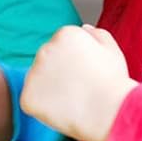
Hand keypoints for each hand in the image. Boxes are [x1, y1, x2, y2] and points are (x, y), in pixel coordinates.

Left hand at [19, 24, 135, 140]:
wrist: (108, 112)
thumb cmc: (113, 83)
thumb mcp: (112, 51)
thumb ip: (97, 35)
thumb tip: (84, 29)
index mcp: (64, 34)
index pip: (62, 46)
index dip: (77, 62)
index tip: (88, 73)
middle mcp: (44, 49)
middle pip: (47, 62)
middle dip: (60, 74)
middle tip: (80, 88)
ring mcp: (33, 73)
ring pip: (39, 82)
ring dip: (51, 90)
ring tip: (74, 100)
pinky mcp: (27, 96)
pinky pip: (32, 102)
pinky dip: (44, 109)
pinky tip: (63, 111)